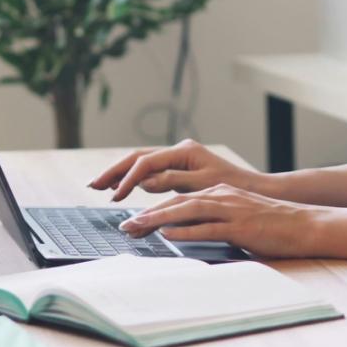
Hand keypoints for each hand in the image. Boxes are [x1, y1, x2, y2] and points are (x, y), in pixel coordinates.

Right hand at [88, 139, 266, 201]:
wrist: (253, 189)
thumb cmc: (233, 188)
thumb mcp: (203, 186)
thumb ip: (173, 181)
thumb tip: (144, 181)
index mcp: (184, 151)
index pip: (147, 163)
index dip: (128, 179)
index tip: (115, 195)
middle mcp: (179, 150)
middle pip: (138, 158)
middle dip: (115, 171)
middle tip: (93, 185)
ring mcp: (178, 158)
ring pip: (141, 163)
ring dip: (120, 174)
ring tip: (101, 186)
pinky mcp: (179, 167)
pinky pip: (151, 171)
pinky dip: (134, 179)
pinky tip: (122, 187)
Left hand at [116, 184, 328, 259]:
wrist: (303, 224)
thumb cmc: (270, 225)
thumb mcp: (235, 217)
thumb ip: (210, 220)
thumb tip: (182, 230)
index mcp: (218, 193)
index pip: (178, 198)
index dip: (152, 208)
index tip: (132, 220)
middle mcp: (221, 197)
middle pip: (176, 202)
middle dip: (147, 213)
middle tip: (124, 225)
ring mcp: (231, 210)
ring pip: (187, 211)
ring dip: (158, 219)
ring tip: (137, 227)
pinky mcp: (241, 225)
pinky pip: (209, 227)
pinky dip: (187, 230)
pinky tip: (169, 234)